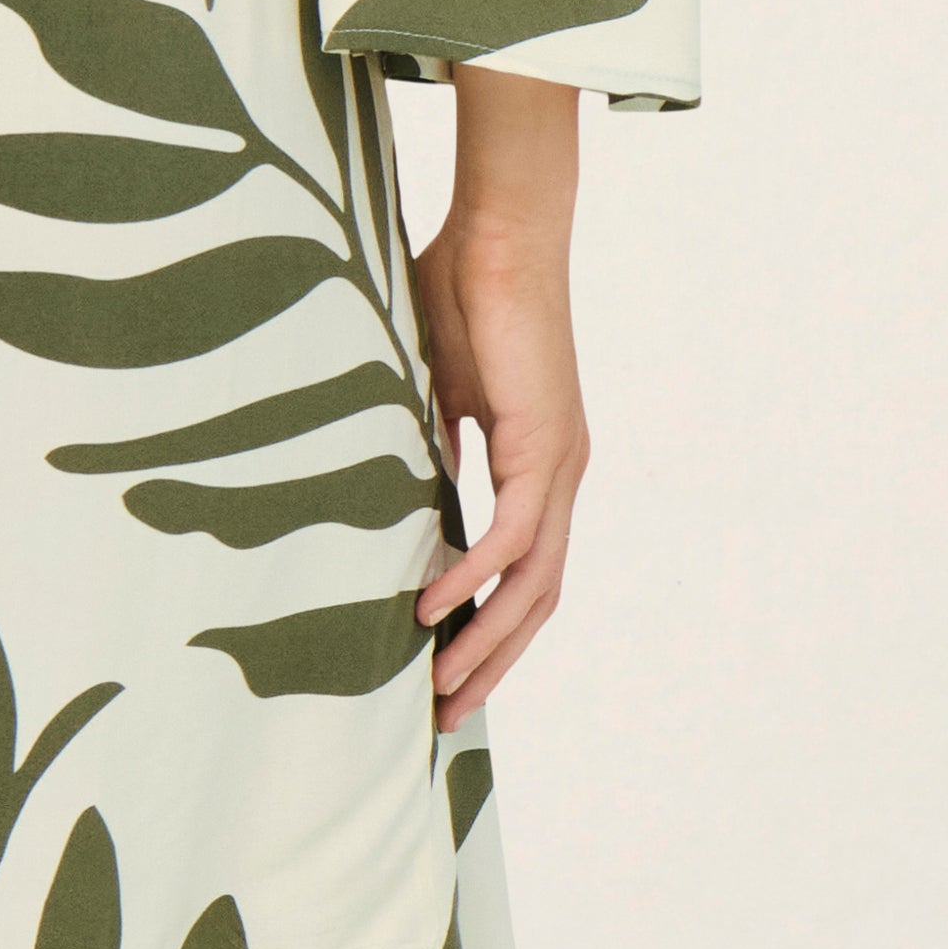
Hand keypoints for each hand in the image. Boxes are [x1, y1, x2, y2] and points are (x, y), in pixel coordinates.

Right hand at [407, 69, 587, 729]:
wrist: (502, 231)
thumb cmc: (463, 290)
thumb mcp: (435, 388)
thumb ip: (425, 442)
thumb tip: (387, 484)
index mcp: (538, 466)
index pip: (523, 572)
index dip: (489, 627)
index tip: (444, 673)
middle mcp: (560, 476)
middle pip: (537, 599)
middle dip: (492, 663)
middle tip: (442, 716)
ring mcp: (559, 465)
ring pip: (532, 583)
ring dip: (486, 642)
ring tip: (437, 689)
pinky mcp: (543, 445)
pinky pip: (511, 535)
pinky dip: (473, 577)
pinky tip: (430, 609)